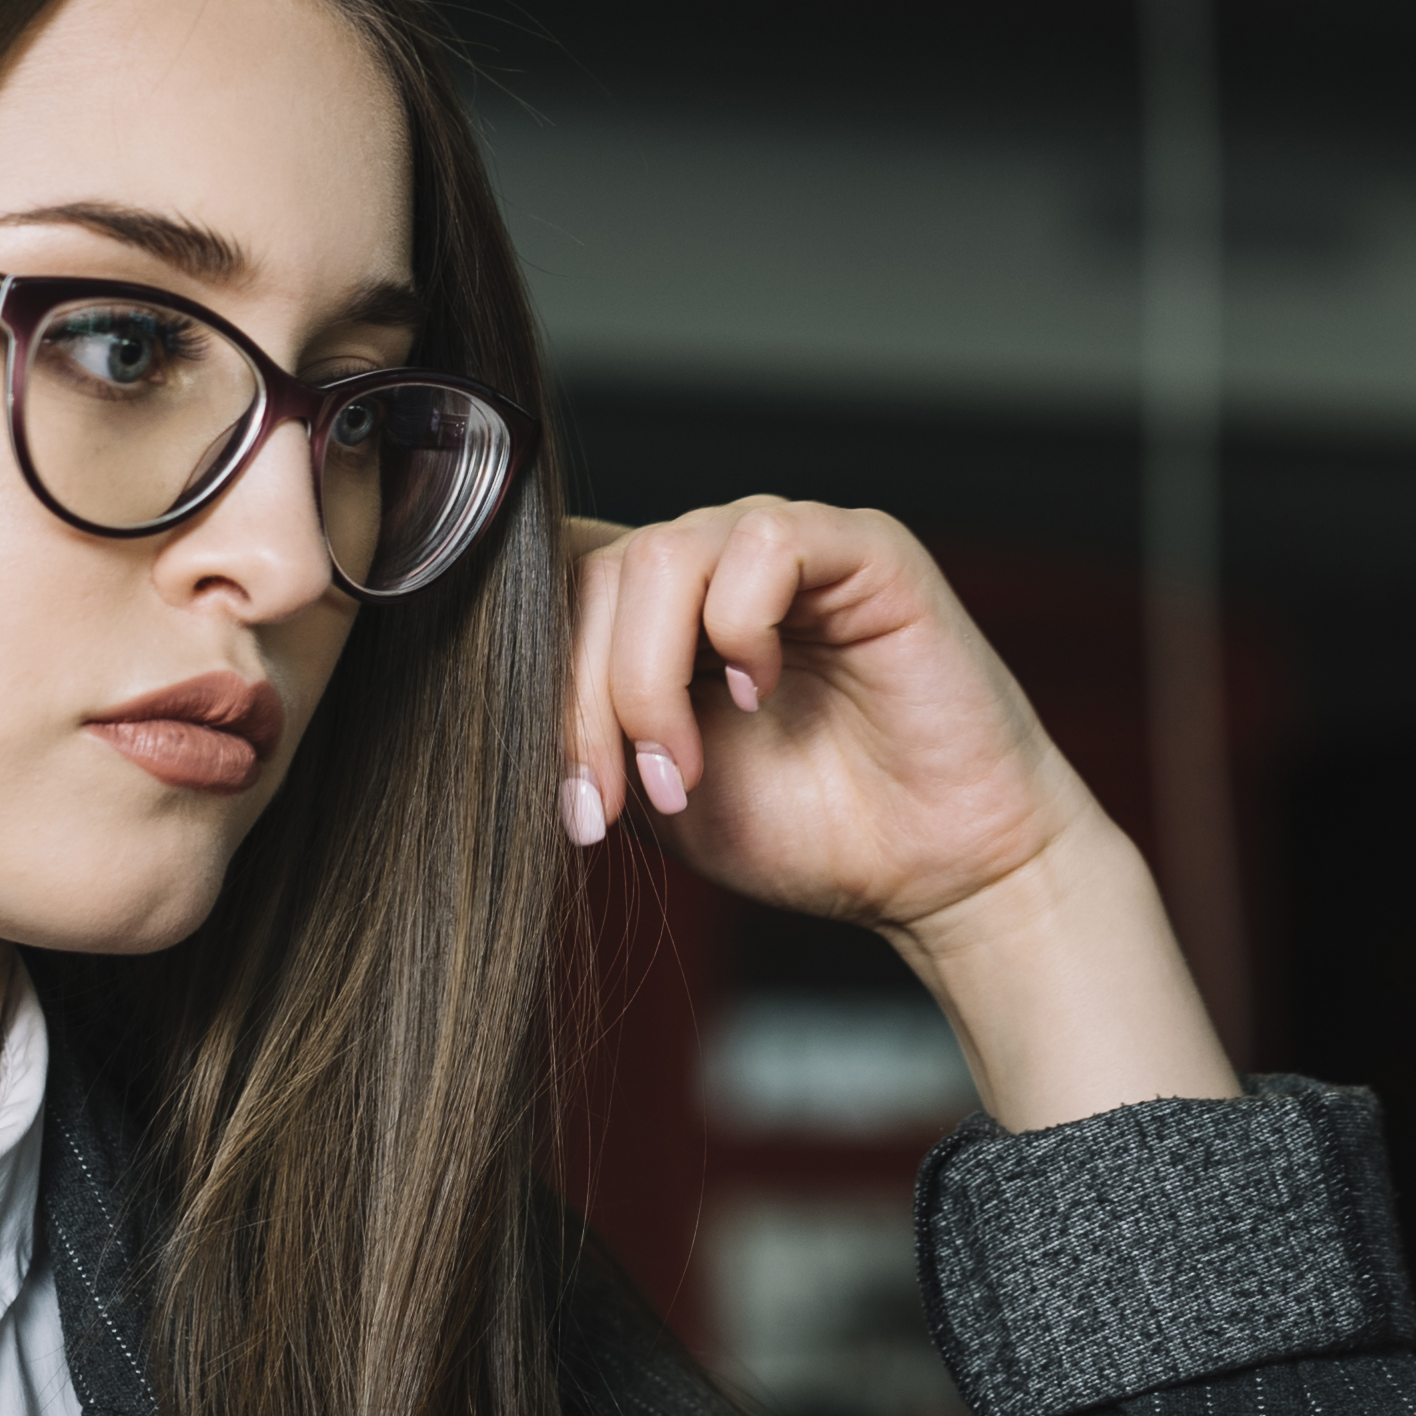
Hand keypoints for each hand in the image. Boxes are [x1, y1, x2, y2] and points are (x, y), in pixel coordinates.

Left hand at [559, 500, 1237, 1127]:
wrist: (935, 875)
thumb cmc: (808, 832)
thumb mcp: (652, 794)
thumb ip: (581, 735)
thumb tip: (480, 707)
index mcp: (661, 613)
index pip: (553, 581)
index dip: (532, 675)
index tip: (567, 799)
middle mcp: (717, 564)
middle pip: (590, 572)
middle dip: (582, 702)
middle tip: (619, 803)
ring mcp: (787, 546)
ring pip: (659, 555)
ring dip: (647, 679)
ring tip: (686, 771)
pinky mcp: (861, 548)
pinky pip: (762, 540)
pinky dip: (741, 627)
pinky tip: (762, 695)